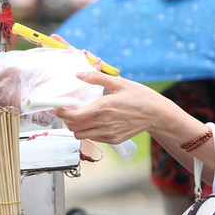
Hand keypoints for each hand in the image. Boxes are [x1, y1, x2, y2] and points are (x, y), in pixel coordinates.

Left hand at [51, 72, 171, 144]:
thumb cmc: (140, 96)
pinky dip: (88, 131)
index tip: (57, 107)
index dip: (61, 112)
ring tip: (81, 116)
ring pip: (81, 135)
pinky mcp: (113, 140)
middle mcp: (103, 123)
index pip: (73, 115)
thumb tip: (79, 74)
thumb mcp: (119, 82)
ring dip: (76, 127)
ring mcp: (108, 133)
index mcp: (103, 107)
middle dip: (67, 119)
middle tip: (69, 110)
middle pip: (73, 127)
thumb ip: (96, 78)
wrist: (158, 114)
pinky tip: (94, 121)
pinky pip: (93, 138)